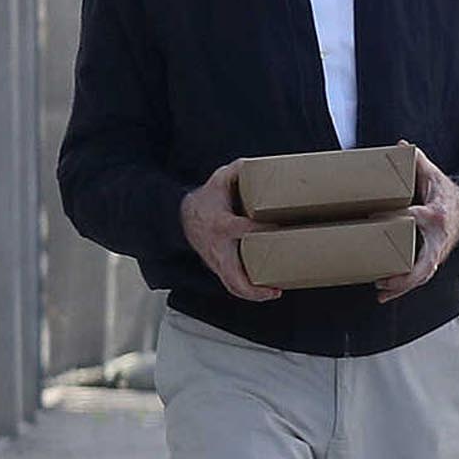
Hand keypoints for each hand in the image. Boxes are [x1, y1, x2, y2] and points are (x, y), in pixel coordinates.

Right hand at [179, 161, 281, 302]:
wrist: (181, 217)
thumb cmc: (205, 200)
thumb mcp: (217, 182)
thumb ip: (235, 172)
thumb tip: (251, 164)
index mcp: (220, 224)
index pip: (240, 228)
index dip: (258, 228)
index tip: (277, 227)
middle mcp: (218, 248)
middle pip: (232, 275)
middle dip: (253, 286)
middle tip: (276, 288)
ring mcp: (217, 261)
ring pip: (232, 286)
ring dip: (253, 294)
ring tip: (275, 292)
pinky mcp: (219, 268)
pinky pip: (232, 285)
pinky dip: (249, 292)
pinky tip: (269, 291)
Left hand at [375, 145, 458, 303]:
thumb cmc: (445, 191)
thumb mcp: (434, 174)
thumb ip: (417, 161)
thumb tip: (400, 145)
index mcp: (436, 214)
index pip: (414, 218)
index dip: (395, 220)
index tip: (373, 218)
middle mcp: (439, 237)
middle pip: (424, 262)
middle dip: (404, 274)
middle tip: (381, 278)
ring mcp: (438, 252)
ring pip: (423, 275)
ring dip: (402, 286)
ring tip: (380, 291)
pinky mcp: (435, 260)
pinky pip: (421, 277)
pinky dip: (404, 288)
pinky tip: (385, 294)